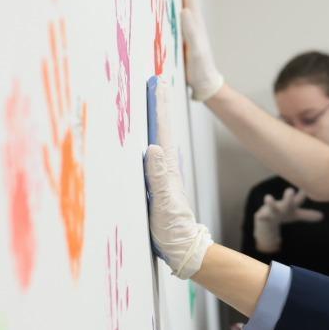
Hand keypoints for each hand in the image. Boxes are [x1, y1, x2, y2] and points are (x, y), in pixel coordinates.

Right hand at [144, 94, 211, 277]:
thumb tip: (153, 147)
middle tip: (157, 82)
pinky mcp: (156, 184)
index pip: (162, 132)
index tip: (158, 85)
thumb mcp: (163, 204)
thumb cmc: (172, 229)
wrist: (181, 247)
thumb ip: (158, 177)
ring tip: (154, 98)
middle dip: (158, 106)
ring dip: (156, 118)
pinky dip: (150, 138)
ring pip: (157, 139)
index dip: (159, 108)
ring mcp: (161, 175)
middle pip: (161, 130)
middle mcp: (165, 168)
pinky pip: (151, 155)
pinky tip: (147, 135)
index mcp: (166, 169)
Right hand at [180, 0, 223, 101]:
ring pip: (180, 4)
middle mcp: (192, 23)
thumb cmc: (201, 70)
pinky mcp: (183, 39)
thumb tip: (185, 9)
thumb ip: (191, 32)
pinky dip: (170, 6)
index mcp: (195, 23)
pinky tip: (165, 6)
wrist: (206, 86)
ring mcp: (188, 31)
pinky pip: (174, 17)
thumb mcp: (195, 51)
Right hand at [252, 186, 323, 252]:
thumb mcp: (296, 215)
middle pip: (288, 201)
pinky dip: (261, 216)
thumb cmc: (284, 214)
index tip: (309, 186)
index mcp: (291, 205)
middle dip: (289, 197)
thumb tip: (322, 217)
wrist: (267, 219)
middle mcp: (283, 206)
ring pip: (272, 206)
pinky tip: (258, 216)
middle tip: (290, 190)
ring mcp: (273, 210)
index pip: (300, 199)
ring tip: (268, 197)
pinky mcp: (264, 216)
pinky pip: (262, 216)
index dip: (305, 193)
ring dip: (270, 202)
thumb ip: (308, 215)